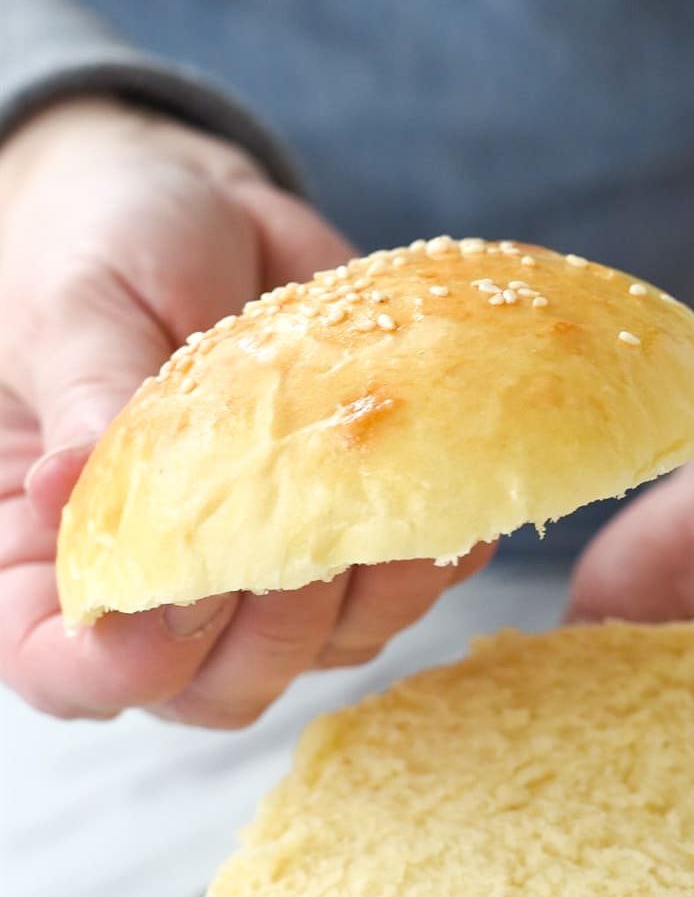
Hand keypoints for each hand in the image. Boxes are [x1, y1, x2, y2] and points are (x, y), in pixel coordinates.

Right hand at [0, 98, 486, 724]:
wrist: (194, 205)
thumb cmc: (100, 248)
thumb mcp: (76, 309)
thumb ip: (85, 401)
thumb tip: (66, 487)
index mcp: (43, 556)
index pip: (64, 671)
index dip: (119, 668)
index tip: (178, 599)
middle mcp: (152, 592)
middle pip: (211, 691)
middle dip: (271, 633)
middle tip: (306, 533)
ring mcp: (255, 577)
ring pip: (321, 656)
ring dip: (368, 597)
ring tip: (388, 505)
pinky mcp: (339, 542)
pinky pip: (397, 596)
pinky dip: (430, 558)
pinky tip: (447, 499)